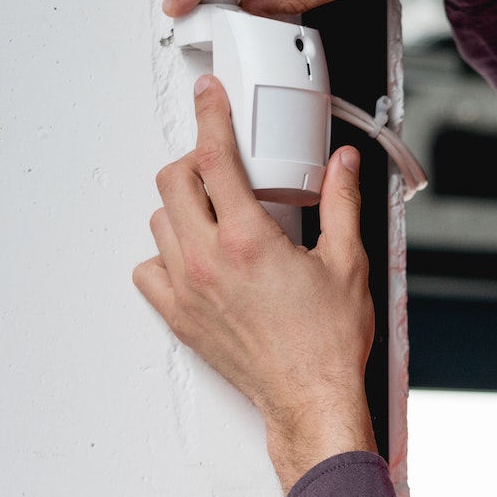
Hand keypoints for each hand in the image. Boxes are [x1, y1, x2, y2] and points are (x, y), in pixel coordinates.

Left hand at [134, 76, 377, 489]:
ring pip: (158, 223)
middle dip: (194, 162)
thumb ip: (342, 203)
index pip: (214, 156)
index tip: (210, 96)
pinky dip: (164, 255)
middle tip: (221, 167)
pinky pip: (148, 270)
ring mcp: (188, 291)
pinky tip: (195, 257)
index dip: (210, 115)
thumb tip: (343, 166)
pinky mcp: (180, 318)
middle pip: (172, 182)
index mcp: (249, 240)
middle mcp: (209, 262)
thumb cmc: (328, 344)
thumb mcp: (348, 263)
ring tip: (214, 213)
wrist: (311, 400)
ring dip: (181, 207)